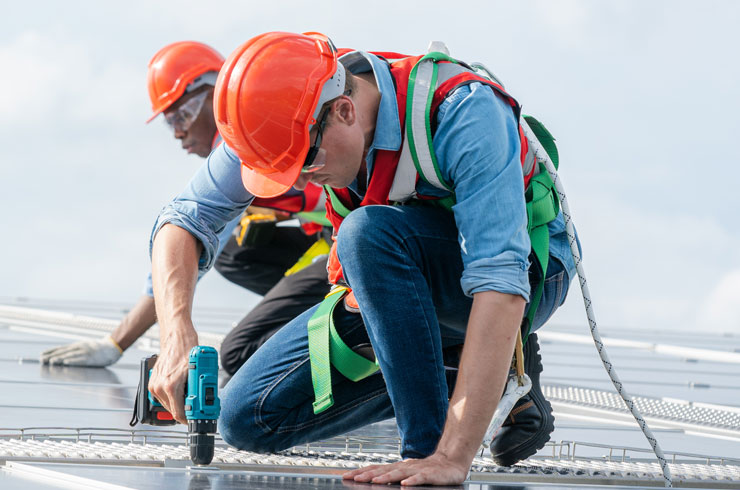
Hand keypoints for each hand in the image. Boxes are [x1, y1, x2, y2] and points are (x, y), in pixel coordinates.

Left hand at [40, 337, 122, 366]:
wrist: (113, 348)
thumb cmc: (98, 349)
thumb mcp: (85, 346)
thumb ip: (75, 350)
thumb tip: (62, 356)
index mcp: (77, 345)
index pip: (61, 348)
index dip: (51, 351)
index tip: (41, 354)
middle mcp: (80, 347)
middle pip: (64, 352)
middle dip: (52, 355)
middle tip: (42, 360)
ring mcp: (86, 352)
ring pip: (71, 355)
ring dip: (60, 358)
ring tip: (52, 361)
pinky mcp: (92, 358)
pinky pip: (81, 360)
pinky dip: (73, 361)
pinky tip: (66, 363)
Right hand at [147, 331, 197, 423]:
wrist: (176, 336)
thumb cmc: (186, 348)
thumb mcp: (197, 371)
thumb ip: (197, 389)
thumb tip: (202, 403)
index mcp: (169, 386)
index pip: (178, 413)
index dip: (189, 418)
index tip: (196, 419)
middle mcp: (159, 387)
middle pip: (173, 410)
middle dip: (185, 410)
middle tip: (197, 407)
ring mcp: (154, 385)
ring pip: (168, 404)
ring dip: (179, 403)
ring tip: (191, 397)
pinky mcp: (153, 382)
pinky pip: (163, 397)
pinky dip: (173, 397)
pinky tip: (182, 391)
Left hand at [342, 452, 467, 485]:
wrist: (451, 463)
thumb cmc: (428, 471)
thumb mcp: (408, 473)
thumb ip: (393, 477)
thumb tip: (374, 480)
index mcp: (399, 467)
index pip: (377, 468)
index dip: (362, 471)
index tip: (346, 475)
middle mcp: (405, 466)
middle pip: (384, 470)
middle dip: (368, 474)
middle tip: (354, 478)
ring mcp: (417, 470)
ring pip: (399, 473)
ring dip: (386, 477)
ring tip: (374, 481)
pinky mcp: (430, 475)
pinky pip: (420, 478)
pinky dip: (412, 481)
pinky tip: (405, 485)